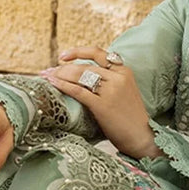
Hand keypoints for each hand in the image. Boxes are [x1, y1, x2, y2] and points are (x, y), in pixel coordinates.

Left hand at [43, 47, 158, 159]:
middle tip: (48, 71)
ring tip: (47, 77)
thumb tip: (82, 76)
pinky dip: (63, 86)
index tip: (63, 56)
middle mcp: (118, 77)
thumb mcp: (125, 91)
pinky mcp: (103, 105)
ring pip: (80, 76)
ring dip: (60, 75)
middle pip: (84, 66)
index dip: (78, 52)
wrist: (142, 137)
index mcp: (124, 71)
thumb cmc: (130, 117)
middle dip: (63, 67)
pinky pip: (78, 91)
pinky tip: (53, 84)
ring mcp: (111, 91)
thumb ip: (110, 80)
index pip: (98, 53)